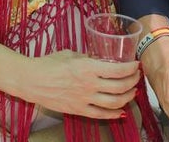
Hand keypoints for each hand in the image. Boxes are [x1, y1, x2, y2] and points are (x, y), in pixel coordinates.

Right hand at [17, 50, 140, 119]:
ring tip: (132, 92)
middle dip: (133, 82)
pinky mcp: (78, 110)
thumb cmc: (48, 64)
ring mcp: (84, 99)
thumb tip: (98, 59)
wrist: (31, 80)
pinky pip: (100, 115)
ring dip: (127, 98)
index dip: (131, 68)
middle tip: (137, 77)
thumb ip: (87, 58)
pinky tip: (120, 112)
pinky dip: (113, 114)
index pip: (118, 70)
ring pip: (114, 103)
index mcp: (87, 67)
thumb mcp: (70, 54)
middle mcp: (89, 84)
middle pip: (120, 87)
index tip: (136, 65)